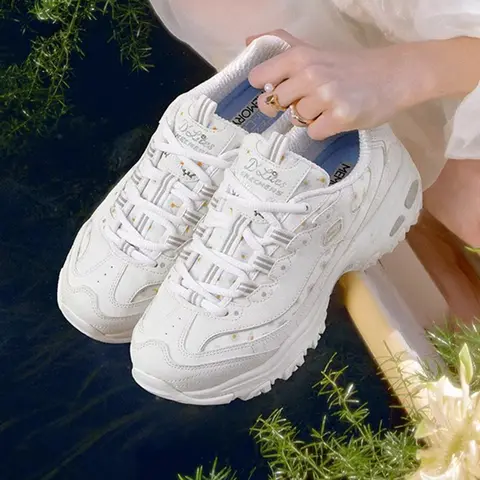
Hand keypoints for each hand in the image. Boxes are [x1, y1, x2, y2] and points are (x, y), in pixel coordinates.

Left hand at [248, 30, 430, 139]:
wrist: (395, 76)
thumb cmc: (350, 65)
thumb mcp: (314, 49)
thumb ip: (282, 44)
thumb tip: (248, 41)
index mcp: (299, 56)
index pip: (258, 77)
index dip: (265, 87)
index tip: (278, 88)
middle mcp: (309, 74)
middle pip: (273, 103)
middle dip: (287, 105)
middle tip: (309, 99)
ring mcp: (325, 97)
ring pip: (295, 119)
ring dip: (308, 117)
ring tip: (327, 106)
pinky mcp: (340, 117)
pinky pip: (313, 133)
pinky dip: (323, 129)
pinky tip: (336, 117)